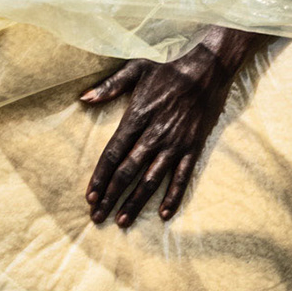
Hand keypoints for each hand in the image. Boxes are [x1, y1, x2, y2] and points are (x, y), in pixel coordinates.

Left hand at [80, 25, 261, 226]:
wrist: (207, 70)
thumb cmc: (168, 69)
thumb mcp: (136, 69)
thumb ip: (109, 86)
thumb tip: (84, 98)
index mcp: (137, 116)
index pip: (113, 153)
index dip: (100, 177)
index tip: (89, 196)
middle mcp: (154, 135)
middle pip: (128, 172)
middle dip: (111, 197)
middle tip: (97, 217)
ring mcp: (175, 144)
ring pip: (151, 180)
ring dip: (136, 203)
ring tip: (122, 221)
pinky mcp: (192, 148)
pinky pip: (181, 177)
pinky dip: (173, 197)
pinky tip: (164, 215)